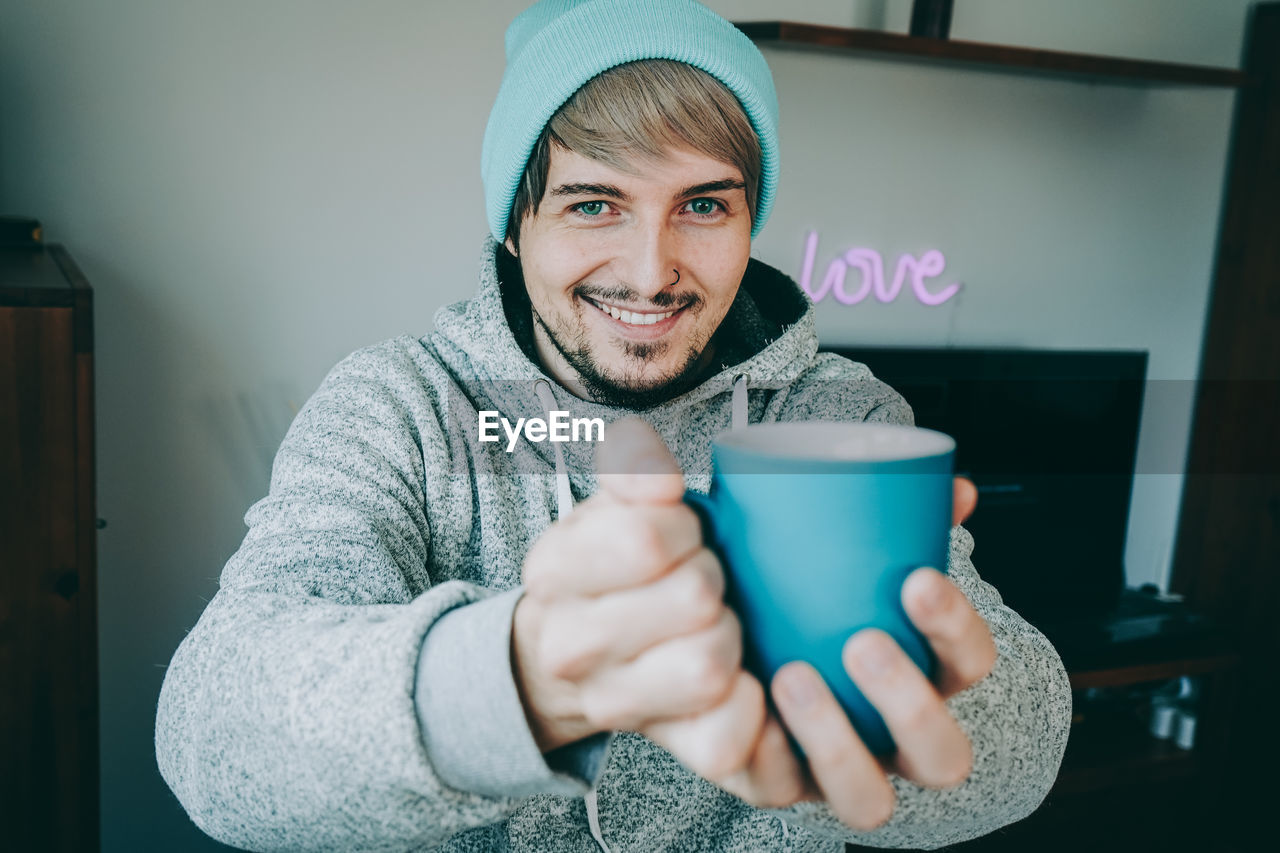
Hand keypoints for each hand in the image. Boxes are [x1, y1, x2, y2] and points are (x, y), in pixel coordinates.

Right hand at [511, 417, 742, 751]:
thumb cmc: (611, 570)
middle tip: (701, 582)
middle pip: (693, 600)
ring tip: (717, 627)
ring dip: (732, 639)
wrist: (574, 658)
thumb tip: (659, 479)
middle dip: (712, 580)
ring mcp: (613, 705)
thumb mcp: (609, 504)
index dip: (683, 529)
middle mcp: (570, 647)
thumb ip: (631, 464)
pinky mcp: (665, 748)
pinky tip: (746, 680)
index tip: (680, 535)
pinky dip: (756, 711)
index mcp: (554, 572)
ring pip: (710, 669)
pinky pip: (726, 741)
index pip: (646, 538)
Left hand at [646, 477, 995, 831]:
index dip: (955, 630)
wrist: (709, 631)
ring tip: (794, 676)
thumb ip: (893, 514)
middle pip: (941, 753)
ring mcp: (842, 772)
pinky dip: (772, 759)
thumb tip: (950, 485)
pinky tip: (752, 717)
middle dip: (909, 701)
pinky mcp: (782, 786)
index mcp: (924, 675)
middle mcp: (894, 738)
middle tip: (864, 641)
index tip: (917, 581)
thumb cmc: (798, 592)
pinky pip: (784, 791)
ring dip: (839, 742)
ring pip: (870, 797)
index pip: (970, 664)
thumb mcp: (839, 552)